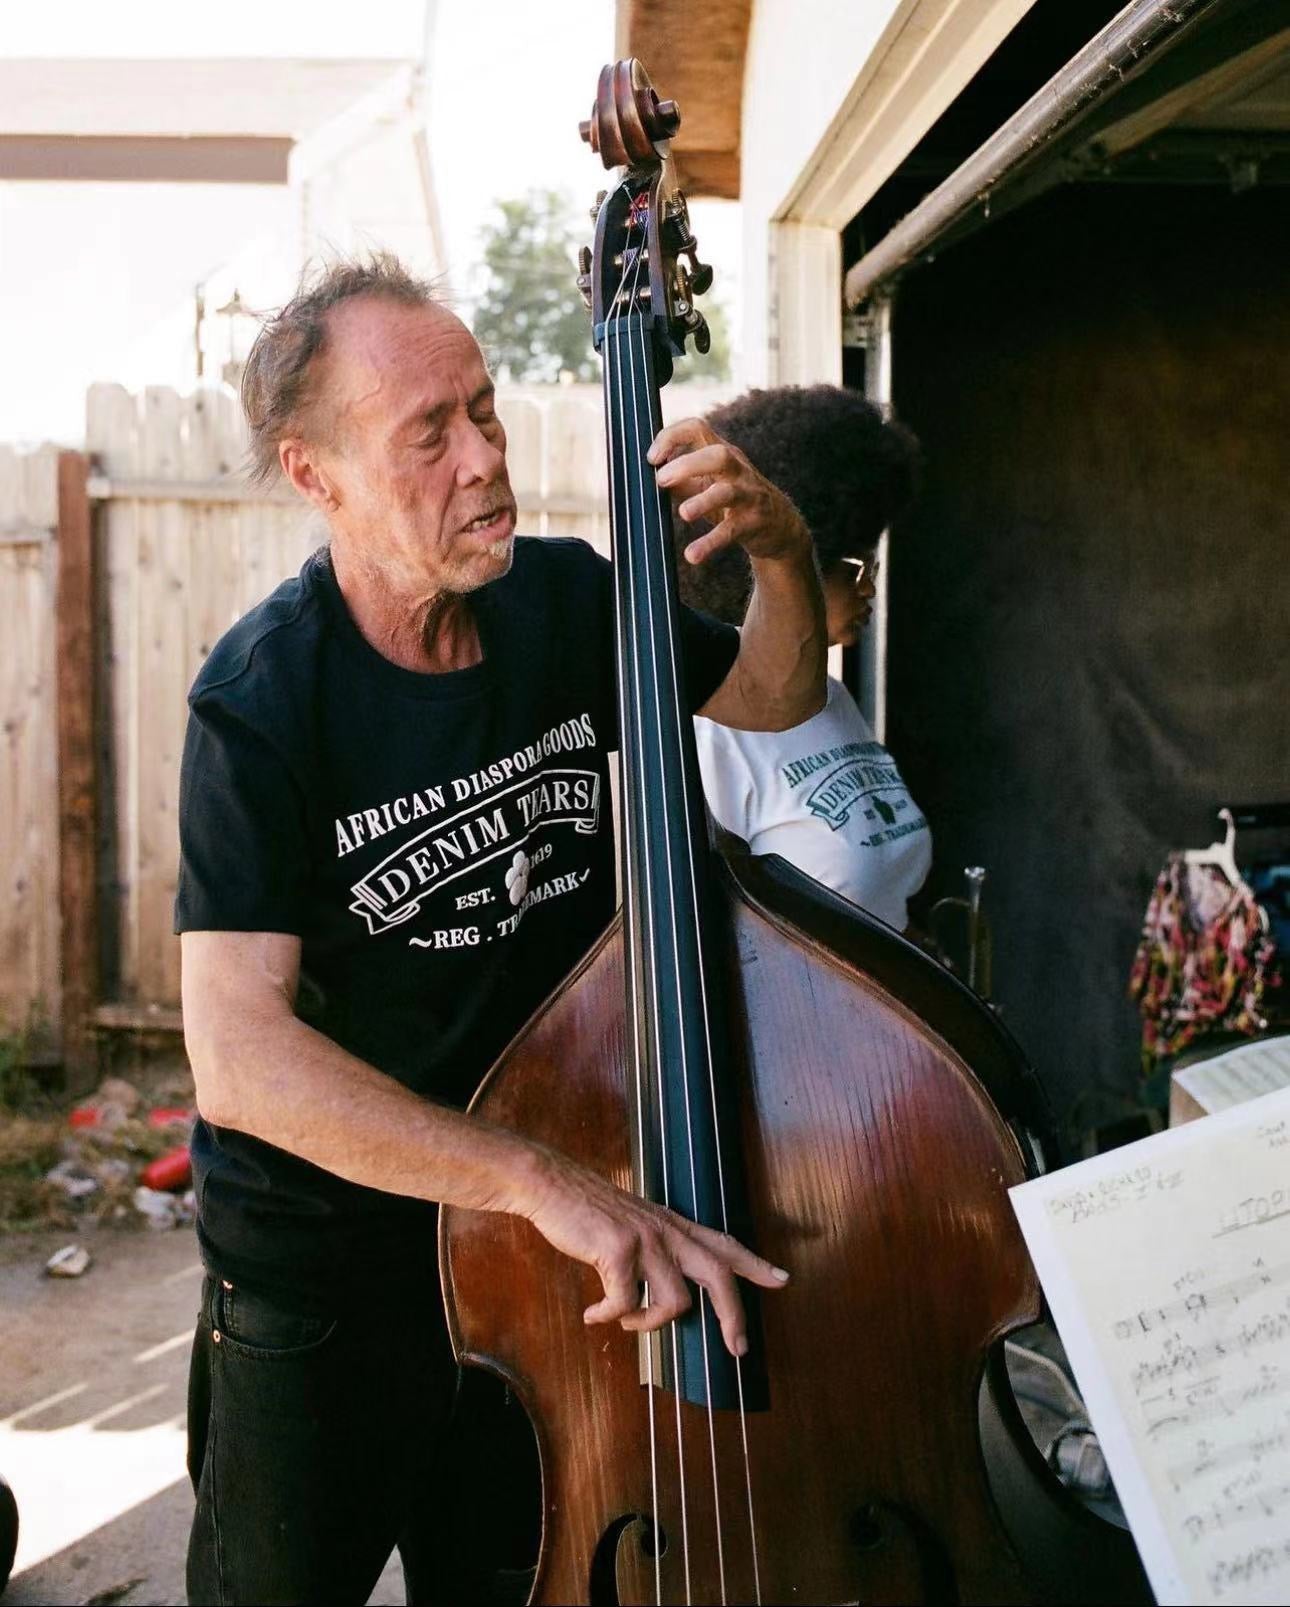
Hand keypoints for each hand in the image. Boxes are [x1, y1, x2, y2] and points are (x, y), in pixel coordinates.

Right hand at [520, 1148, 788, 1356]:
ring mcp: (645, 1239)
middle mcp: (667, 1230)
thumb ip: (653, 1251)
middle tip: (739, 1348)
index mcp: (672, 1225)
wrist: (550, 1184)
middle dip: (734, 1316)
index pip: (724, 1243)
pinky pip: (623, 1303)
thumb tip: (659, 1295)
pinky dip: (608, 1316)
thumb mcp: (632, 1224)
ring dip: (648, 1322)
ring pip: (674, 1301)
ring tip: (625, 1320)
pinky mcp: (619, 1250)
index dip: (755, 1263)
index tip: (782, 1279)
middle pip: (719, 1274)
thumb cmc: (586, 1208)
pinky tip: (592, 1315)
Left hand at [647, 417, 809, 566]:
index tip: (652, 459)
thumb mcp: (708, 485)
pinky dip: (711, 543)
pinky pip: (731, 531)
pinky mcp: (753, 523)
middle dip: (688, 464)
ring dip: (703, 502)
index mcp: (722, 453)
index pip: (697, 428)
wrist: (779, 526)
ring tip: (684, 514)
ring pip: (727, 492)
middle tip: (661, 480)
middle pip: (717, 454)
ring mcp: (748, 495)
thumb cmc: (734, 501)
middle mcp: (737, 470)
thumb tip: (647, 479)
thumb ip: (680, 480)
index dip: (672, 436)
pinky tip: (693, 555)